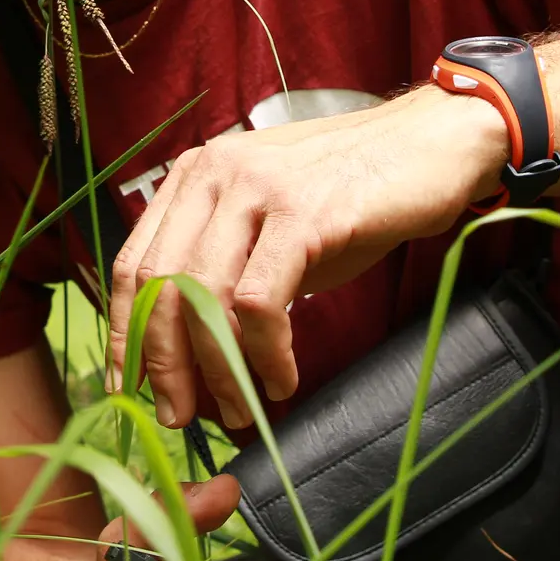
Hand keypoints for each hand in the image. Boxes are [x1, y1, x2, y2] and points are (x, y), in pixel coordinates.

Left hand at [105, 86, 505, 430]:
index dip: (125, 331)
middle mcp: (214, 173)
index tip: (131, 386)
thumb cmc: (350, 194)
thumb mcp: (268, 223)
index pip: (132, 261)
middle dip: (165, 363)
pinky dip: (265, 353)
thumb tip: (191, 351)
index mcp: (194, 175)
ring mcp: (257, 188)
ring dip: (217, 368)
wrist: (433, 143)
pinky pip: (261, 300)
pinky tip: (282, 378)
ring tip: (236, 408)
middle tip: (180, 417)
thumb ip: (224, 267)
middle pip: (159, 283)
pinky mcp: (303, 213)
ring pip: (205, 295)